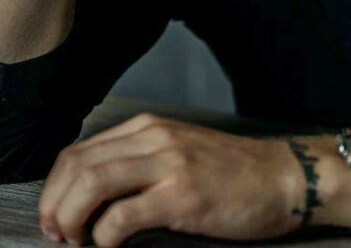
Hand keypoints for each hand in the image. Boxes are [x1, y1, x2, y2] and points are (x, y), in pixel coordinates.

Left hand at [38, 111, 302, 245]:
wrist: (283, 177)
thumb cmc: (233, 173)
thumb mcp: (179, 152)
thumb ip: (140, 161)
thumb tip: (91, 194)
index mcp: (150, 128)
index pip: (80, 151)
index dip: (55, 188)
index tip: (53, 216)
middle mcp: (155, 137)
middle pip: (78, 165)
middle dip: (54, 205)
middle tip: (57, 234)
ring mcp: (170, 163)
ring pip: (92, 184)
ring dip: (71, 219)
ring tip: (75, 242)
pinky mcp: (183, 195)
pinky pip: (121, 217)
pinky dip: (103, 238)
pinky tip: (108, 247)